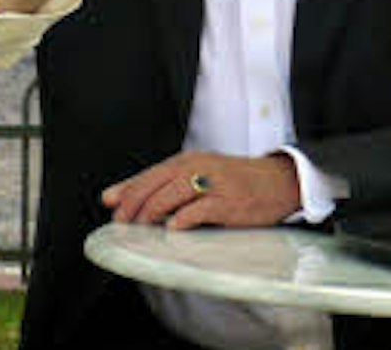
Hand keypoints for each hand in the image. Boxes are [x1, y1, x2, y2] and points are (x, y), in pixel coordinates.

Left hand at [101, 152, 300, 229]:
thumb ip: (159, 185)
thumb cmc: (234, 181)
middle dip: (134, 204)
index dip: (127, 191)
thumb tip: (112, 197)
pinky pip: (199, 210)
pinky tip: (172, 229)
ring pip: (172, 194)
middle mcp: (198, 167)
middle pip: (155, 183)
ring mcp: (214, 184)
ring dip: (152, 212)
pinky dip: (182, 220)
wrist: (278, 182)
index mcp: (188, 161)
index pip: (149, 175)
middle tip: (122, 223)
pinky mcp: (228, 202)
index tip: (111, 207)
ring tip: (141, 227)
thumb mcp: (197, 175)